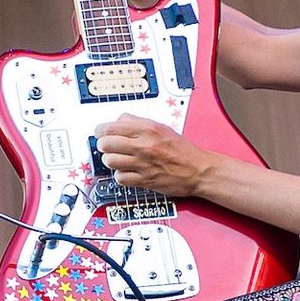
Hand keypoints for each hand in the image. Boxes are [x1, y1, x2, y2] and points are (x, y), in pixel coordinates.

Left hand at [95, 113, 212, 196]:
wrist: (198, 170)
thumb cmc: (182, 151)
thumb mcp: (162, 127)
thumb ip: (138, 122)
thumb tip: (119, 120)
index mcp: (148, 129)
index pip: (110, 127)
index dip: (101, 131)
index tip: (101, 133)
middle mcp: (144, 145)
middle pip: (106, 143)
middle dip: (103, 145)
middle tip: (107, 147)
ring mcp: (143, 163)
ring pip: (110, 161)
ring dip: (110, 161)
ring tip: (116, 160)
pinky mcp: (144, 180)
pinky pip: (120, 178)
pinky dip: (120, 176)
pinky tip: (126, 172)